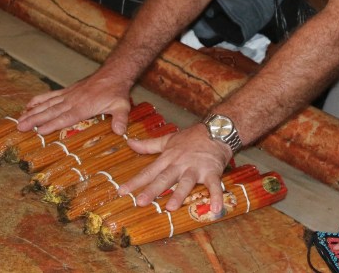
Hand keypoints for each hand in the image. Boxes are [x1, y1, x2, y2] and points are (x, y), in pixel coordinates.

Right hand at [16, 71, 132, 134]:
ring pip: (47, 104)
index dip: (52, 124)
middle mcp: (72, 100)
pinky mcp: (67, 91)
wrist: (113, 73)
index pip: (65, 117)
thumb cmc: (116, 92)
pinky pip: (50, 96)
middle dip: (34, 120)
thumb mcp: (122, 106)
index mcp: (83, 107)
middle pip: (50, 111)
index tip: (38, 131)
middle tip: (20, 127)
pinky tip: (28, 105)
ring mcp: (68, 95)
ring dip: (32, 112)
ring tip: (19, 120)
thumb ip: (120, 119)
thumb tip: (121, 132)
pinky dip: (38, 100)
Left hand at [118, 124, 233, 211]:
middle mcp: (179, 164)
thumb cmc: (192, 138)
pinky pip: (214, 185)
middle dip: (152, 190)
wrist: (217, 130)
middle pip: (164, 178)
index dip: (135, 181)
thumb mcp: (168, 140)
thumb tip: (129, 142)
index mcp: (168, 158)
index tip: (122, 191)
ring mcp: (195, 168)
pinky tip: (215, 208)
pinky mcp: (212, 171)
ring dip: (179, 194)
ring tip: (171, 207)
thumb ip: (149, 145)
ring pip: (186, 182)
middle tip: (140, 202)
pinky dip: (216, 196)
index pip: (149, 171)